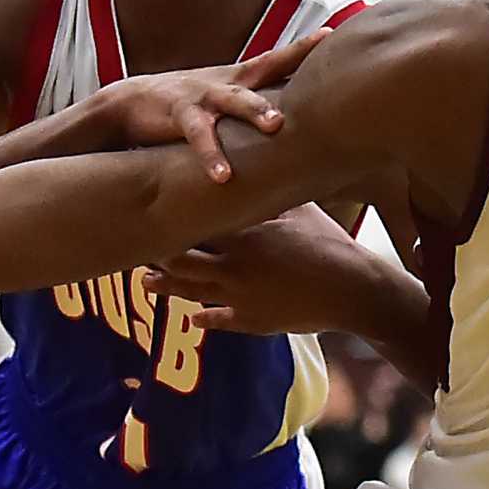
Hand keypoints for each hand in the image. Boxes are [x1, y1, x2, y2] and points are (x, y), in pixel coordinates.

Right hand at [106, 30, 328, 181]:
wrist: (128, 103)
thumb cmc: (186, 108)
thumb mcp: (221, 101)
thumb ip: (251, 109)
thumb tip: (289, 127)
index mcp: (237, 79)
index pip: (275, 59)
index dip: (302, 48)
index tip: (332, 34)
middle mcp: (224, 82)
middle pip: (263, 68)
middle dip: (292, 62)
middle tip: (323, 76)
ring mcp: (202, 96)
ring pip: (233, 100)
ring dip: (254, 110)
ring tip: (275, 125)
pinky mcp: (178, 114)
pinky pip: (198, 135)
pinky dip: (211, 155)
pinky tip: (223, 176)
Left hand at [143, 203, 374, 335]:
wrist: (351, 290)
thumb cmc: (329, 243)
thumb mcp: (300, 210)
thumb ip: (272, 195)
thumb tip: (261, 167)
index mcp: (243, 236)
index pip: (194, 226)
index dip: (171, 219)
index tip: (151, 210)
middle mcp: (233, 268)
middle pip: (182, 262)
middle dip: (158, 256)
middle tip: (136, 249)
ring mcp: (240, 298)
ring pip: (192, 293)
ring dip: (167, 288)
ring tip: (145, 283)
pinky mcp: (254, 322)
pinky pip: (221, 321)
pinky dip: (204, 320)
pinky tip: (192, 319)